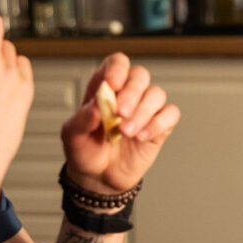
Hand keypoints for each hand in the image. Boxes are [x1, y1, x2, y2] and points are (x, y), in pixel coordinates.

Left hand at [62, 54, 179, 193]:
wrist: (100, 179)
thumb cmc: (85, 151)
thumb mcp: (72, 136)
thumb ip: (82, 119)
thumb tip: (96, 106)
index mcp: (105, 88)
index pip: (117, 63)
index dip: (117, 68)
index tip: (113, 84)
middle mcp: (127, 94)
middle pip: (140, 75)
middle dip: (132, 93)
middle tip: (120, 114)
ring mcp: (145, 109)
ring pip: (156, 94)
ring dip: (143, 112)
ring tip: (127, 132)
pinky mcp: (160, 126)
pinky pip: (170, 114)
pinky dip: (158, 124)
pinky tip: (142, 137)